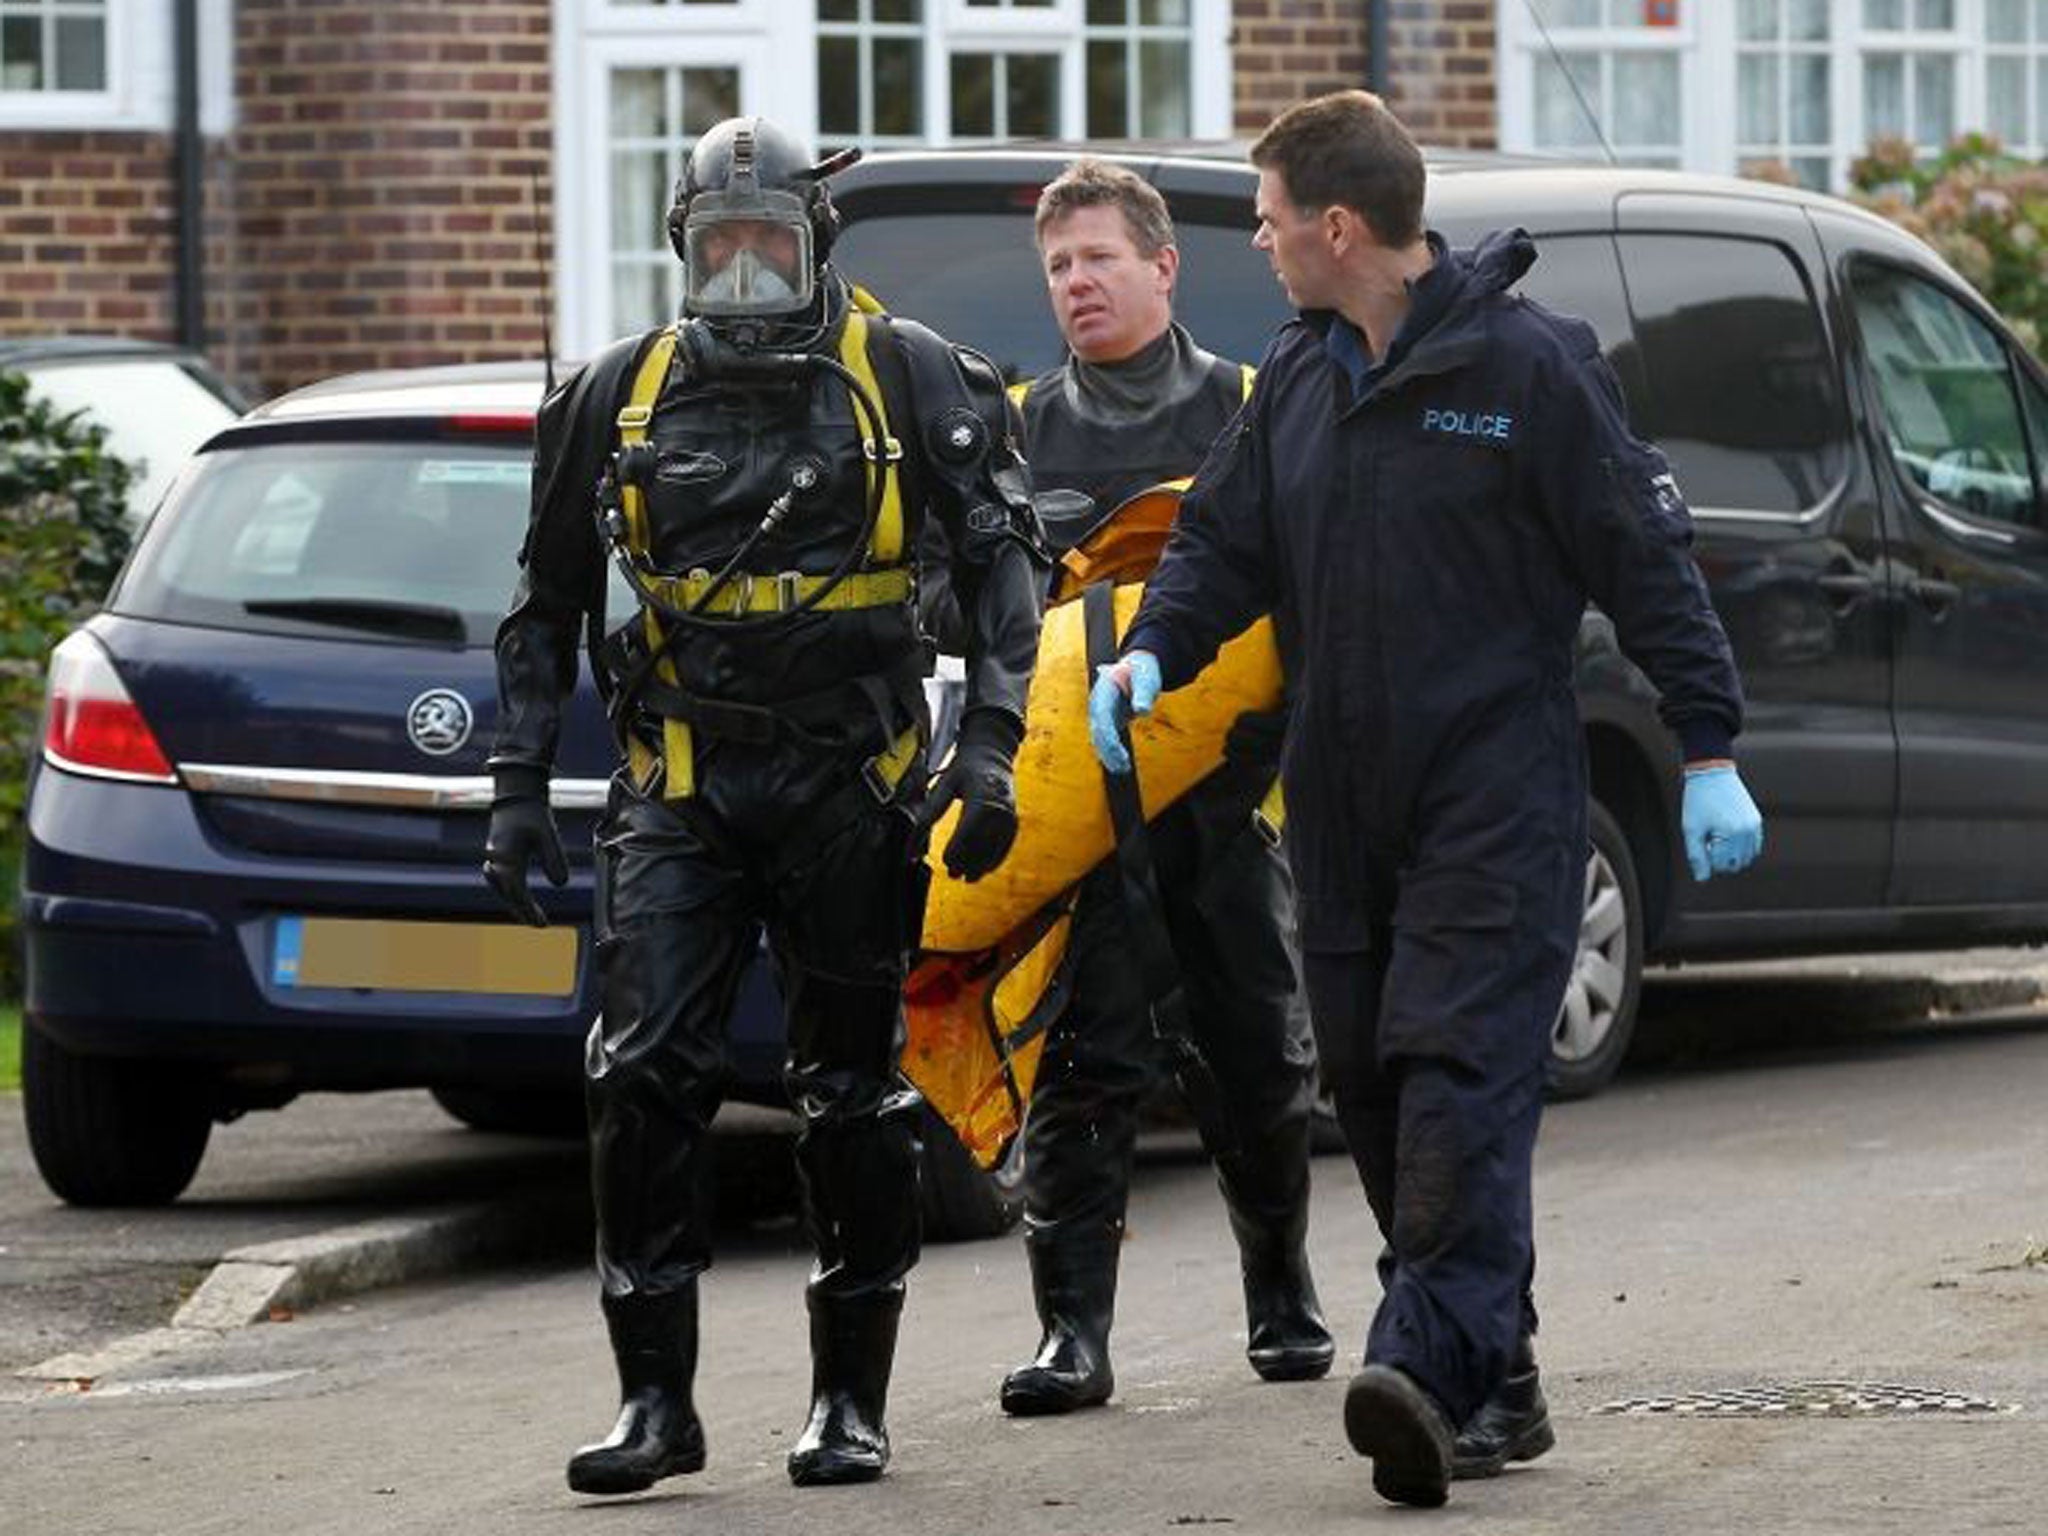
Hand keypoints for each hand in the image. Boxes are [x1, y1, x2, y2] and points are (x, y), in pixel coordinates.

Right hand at [482, 768, 567, 926]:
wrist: (516, 795)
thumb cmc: (532, 813)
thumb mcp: (547, 834)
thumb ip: (554, 858)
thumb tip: (560, 885)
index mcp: (505, 857)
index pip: (515, 891)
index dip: (528, 909)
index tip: (542, 924)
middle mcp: (496, 861)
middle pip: (508, 894)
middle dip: (523, 910)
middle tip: (540, 924)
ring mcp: (495, 859)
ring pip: (505, 889)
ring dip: (518, 903)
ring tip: (534, 918)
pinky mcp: (499, 857)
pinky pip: (505, 881)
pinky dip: (515, 893)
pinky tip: (526, 902)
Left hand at [918, 711, 1022, 881]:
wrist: (992, 755)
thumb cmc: (963, 770)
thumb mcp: (943, 786)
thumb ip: (928, 815)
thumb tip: (912, 845)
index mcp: (981, 797)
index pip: (969, 831)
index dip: (957, 850)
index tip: (944, 861)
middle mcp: (999, 809)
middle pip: (983, 844)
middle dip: (967, 861)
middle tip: (951, 872)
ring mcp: (1009, 817)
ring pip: (994, 850)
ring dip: (980, 866)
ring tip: (964, 876)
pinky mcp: (1014, 823)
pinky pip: (1004, 848)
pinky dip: (992, 861)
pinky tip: (981, 870)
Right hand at [1087, 649, 1160, 774]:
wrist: (1138, 668)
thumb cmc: (1142, 672)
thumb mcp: (1146, 679)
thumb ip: (1143, 694)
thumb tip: (1142, 710)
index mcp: (1104, 691)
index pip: (1101, 716)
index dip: (1107, 735)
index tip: (1117, 749)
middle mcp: (1098, 704)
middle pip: (1098, 731)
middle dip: (1108, 749)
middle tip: (1122, 764)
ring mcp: (1101, 714)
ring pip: (1099, 739)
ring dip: (1109, 755)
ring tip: (1122, 769)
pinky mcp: (1107, 722)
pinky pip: (1105, 740)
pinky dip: (1111, 753)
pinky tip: (1120, 766)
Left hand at [1681, 762, 1762, 881]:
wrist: (1712, 772)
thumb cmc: (1698, 800)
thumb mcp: (1691, 829)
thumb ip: (1696, 856)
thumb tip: (1702, 879)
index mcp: (1731, 834)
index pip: (1721, 866)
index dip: (1707, 858)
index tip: (1701, 841)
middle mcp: (1748, 832)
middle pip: (1736, 864)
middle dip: (1721, 859)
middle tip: (1708, 839)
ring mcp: (1755, 826)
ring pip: (1747, 857)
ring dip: (1731, 854)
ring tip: (1717, 835)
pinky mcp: (1757, 820)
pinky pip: (1753, 845)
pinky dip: (1740, 846)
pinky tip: (1726, 833)